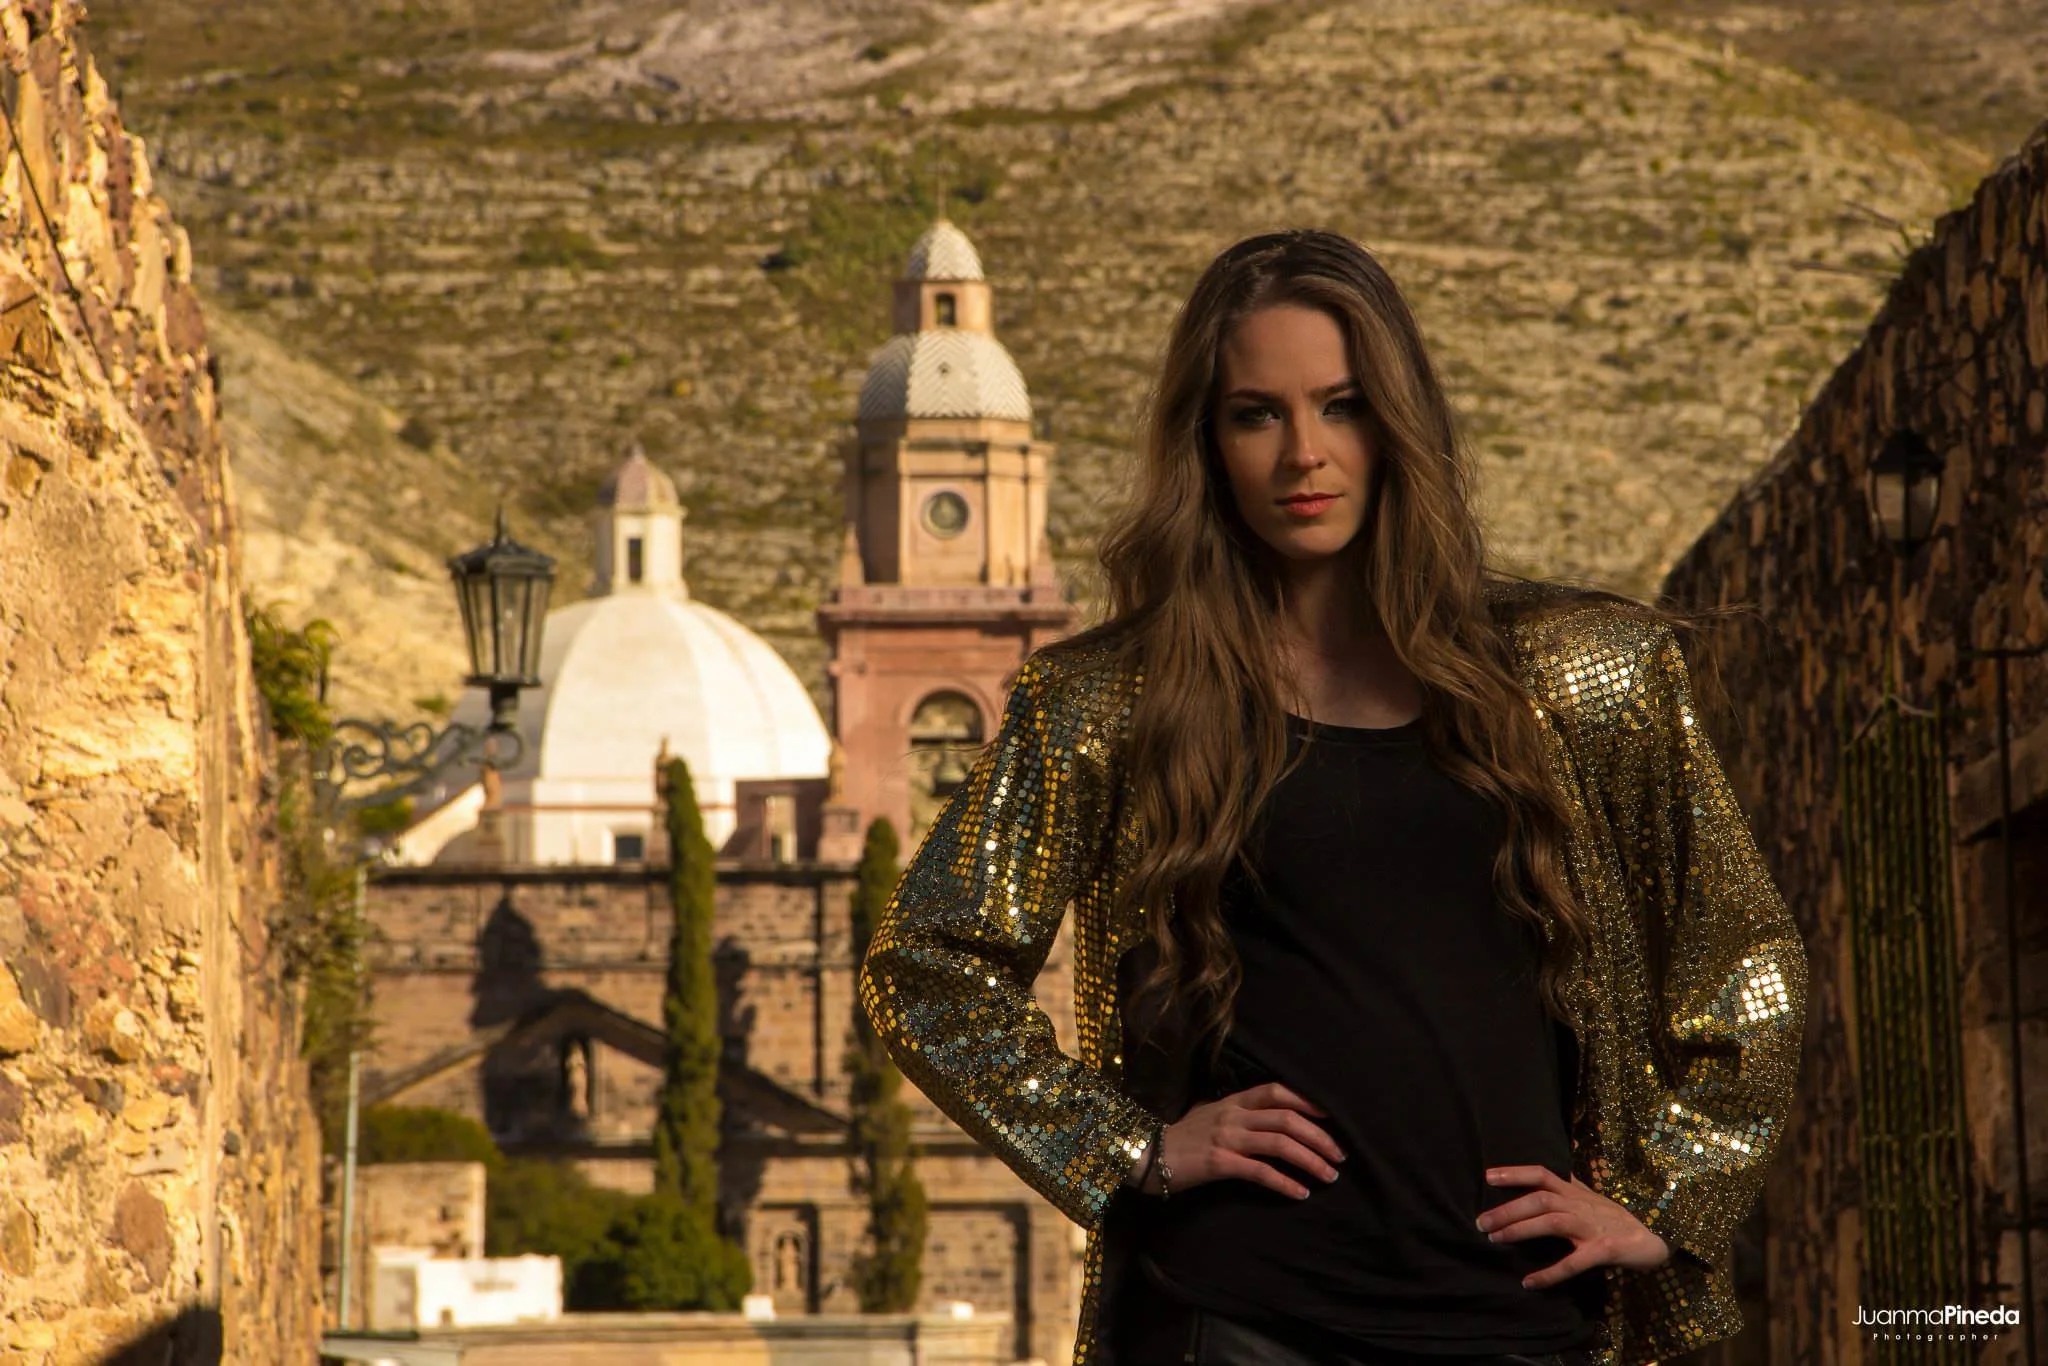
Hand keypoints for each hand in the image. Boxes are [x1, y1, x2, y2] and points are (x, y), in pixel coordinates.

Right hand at [1133, 1082, 1345, 1199]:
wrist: (1144, 1155)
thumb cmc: (1179, 1138)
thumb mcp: (1207, 1115)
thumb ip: (1233, 1112)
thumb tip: (1258, 1114)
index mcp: (1233, 1101)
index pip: (1277, 1091)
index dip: (1308, 1101)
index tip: (1331, 1117)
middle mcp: (1233, 1115)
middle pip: (1288, 1119)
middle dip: (1319, 1137)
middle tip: (1340, 1156)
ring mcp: (1226, 1137)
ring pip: (1280, 1144)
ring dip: (1311, 1160)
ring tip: (1329, 1177)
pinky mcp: (1219, 1163)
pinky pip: (1261, 1172)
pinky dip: (1285, 1183)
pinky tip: (1300, 1193)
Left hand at [1474, 1165, 1671, 1287]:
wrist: (1653, 1241)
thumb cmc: (1617, 1220)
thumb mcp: (1591, 1198)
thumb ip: (1569, 1186)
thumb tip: (1546, 1173)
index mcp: (1575, 1193)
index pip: (1542, 1174)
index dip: (1515, 1172)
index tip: (1488, 1176)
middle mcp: (1581, 1205)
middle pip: (1539, 1199)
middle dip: (1507, 1209)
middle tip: (1481, 1222)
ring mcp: (1592, 1227)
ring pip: (1551, 1221)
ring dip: (1520, 1230)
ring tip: (1495, 1239)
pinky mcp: (1604, 1250)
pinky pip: (1574, 1262)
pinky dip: (1550, 1273)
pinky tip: (1530, 1282)